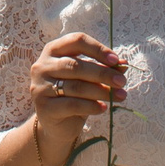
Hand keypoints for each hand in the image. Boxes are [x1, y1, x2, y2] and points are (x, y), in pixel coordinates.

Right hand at [28, 32, 126, 161]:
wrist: (58, 124)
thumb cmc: (75, 95)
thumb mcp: (90, 79)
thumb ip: (104, 68)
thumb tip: (124, 64)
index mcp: (53, 50)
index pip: (76, 41)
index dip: (98, 49)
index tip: (116, 61)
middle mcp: (42, 66)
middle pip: (76, 65)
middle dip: (103, 73)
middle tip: (122, 82)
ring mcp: (40, 87)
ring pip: (75, 86)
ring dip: (101, 91)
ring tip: (120, 96)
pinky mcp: (43, 107)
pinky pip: (72, 105)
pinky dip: (91, 106)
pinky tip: (103, 108)